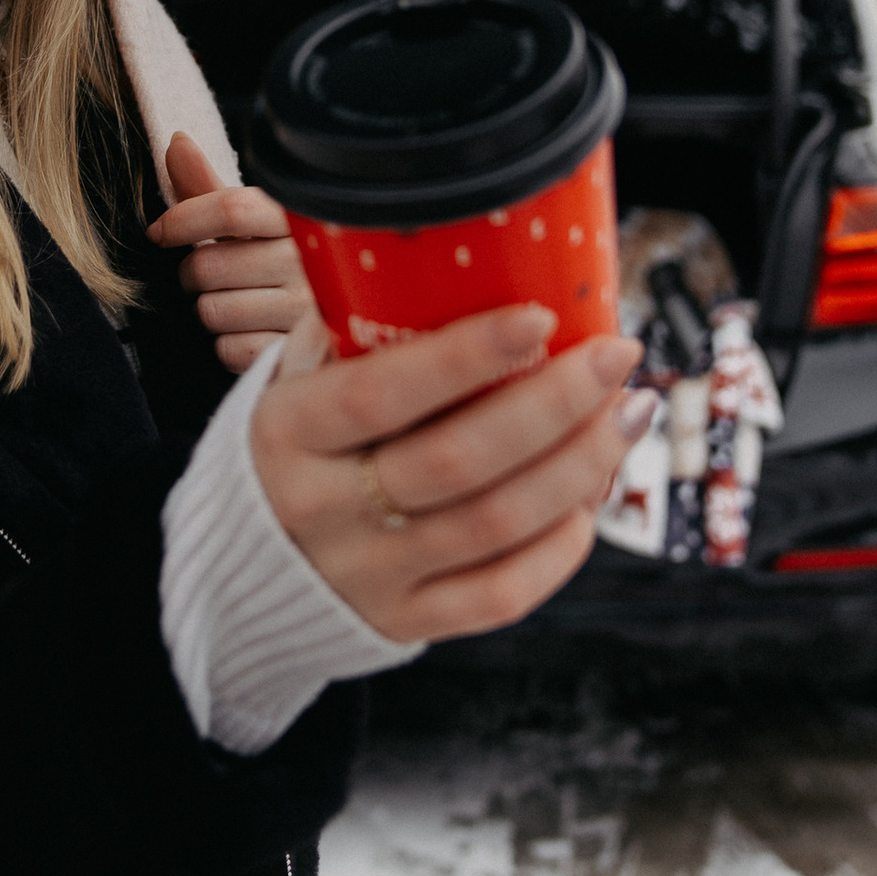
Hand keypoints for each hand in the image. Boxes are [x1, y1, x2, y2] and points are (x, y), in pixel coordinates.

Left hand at [147, 129, 319, 374]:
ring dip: (211, 309)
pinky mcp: (297, 354)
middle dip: (194, 273)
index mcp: (298, 219)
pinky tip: (251, 331)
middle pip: (209, 265)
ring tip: (237, 302)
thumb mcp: (254, 220)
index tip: (160, 232)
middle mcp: (309, 262)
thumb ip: (210, 187)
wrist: (336, 319)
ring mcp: (307, 311)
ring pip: (212, 310)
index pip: (229, 209)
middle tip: (213, 275)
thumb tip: (176, 142)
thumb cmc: (284, 260)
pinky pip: (229, 349)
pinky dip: (228, 344)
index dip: (183, 219)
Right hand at [250, 300, 650, 646]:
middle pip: (456, 461)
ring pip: (495, 525)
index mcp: (287, 431)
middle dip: (554, 404)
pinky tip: (591, 494)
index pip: (377, 393)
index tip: (540, 314)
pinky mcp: (405, 622)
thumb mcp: (296, 379)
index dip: (463, 356)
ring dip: (580, 464)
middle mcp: (320, 508)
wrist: (247, 571)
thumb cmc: (299, 445)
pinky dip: (561, 543)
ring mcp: (366, 574)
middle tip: (616, 356)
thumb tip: (457, 253)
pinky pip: (502, 592)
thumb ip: (354, 329)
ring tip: (628, 411)